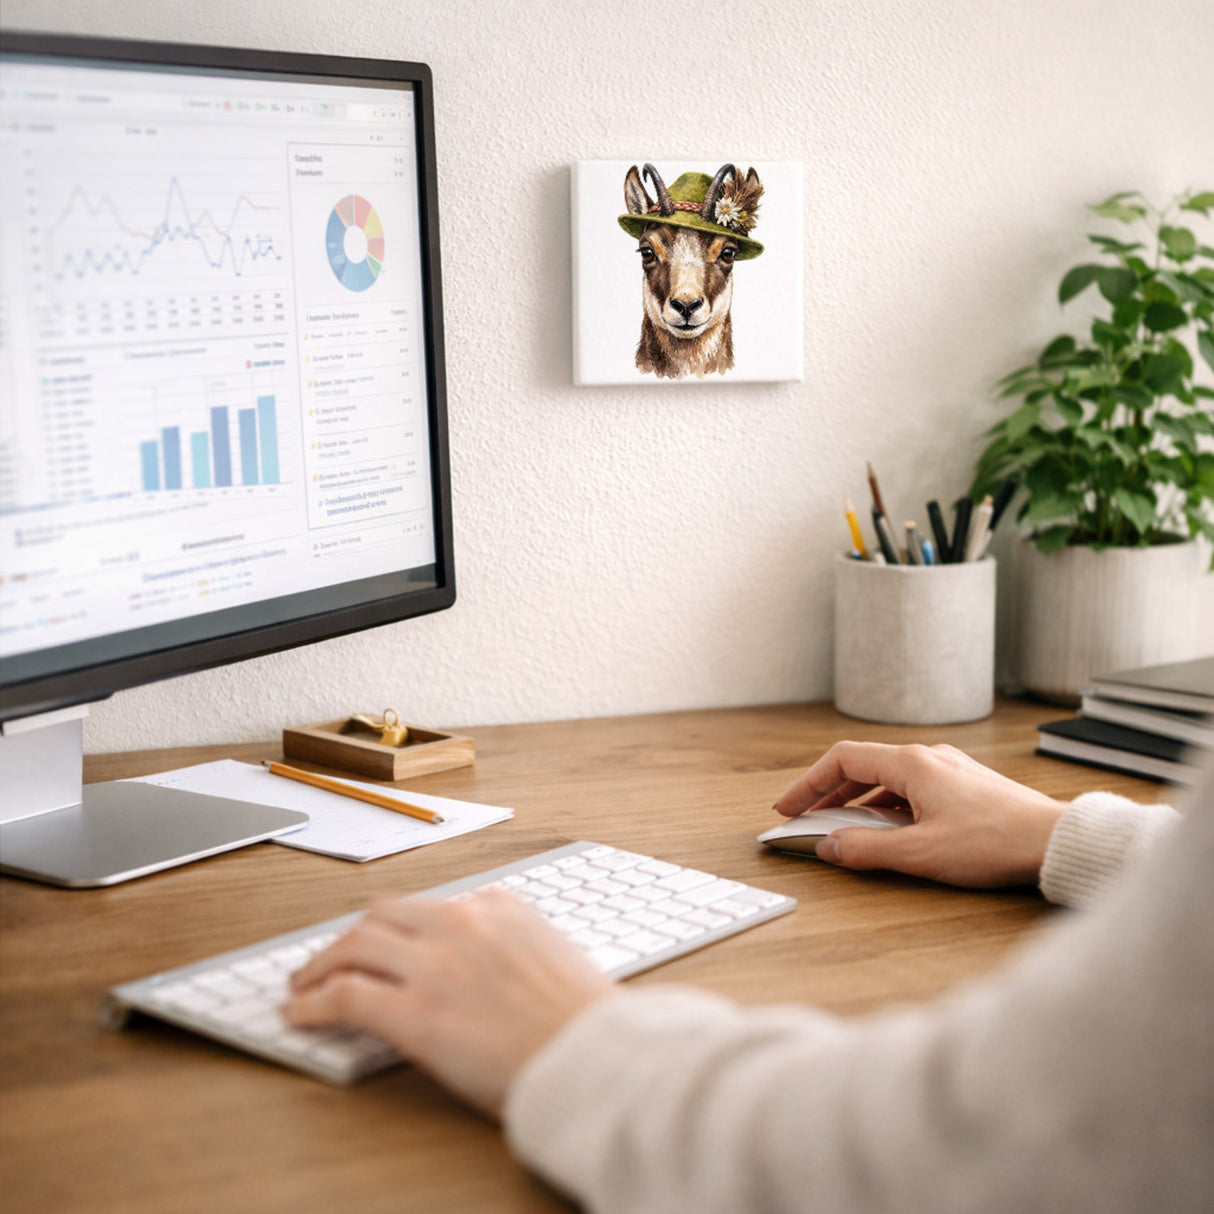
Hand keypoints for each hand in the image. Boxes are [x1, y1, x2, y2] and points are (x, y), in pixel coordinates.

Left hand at [283, 890, 611, 1117]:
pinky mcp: (413, 1013)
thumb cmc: (585, 1022)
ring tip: (305, 982)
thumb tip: (485, 969)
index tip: (388, 943)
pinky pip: (346, 997)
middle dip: (354, 935)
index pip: (432, 906)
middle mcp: (462, 922)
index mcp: (500, 906)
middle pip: (384, 914)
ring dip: (323, 962)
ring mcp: (434, 964)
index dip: (400, 929)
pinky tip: (300, 1013)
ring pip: (355, 944)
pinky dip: (314, 1001)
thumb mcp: (554, 958)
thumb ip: (513, 948)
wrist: (594, 1057)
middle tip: (337, 956)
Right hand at [772, 742, 1065, 888]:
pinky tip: (887, 831)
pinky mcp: (963, 786)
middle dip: (828, 793)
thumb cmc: (995, 842)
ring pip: (886, 778)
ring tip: (841, 827)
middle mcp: (927, 757)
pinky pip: (910, 788)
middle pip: (861, 766)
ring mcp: (948, 769)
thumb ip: (866, 850)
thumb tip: (828, 847)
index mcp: (911, 763)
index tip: (788, 806)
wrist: (1055, 841)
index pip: (842, 759)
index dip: (808, 783)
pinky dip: (885, 806)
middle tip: (805, 817)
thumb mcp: (920, 853)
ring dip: (857, 801)